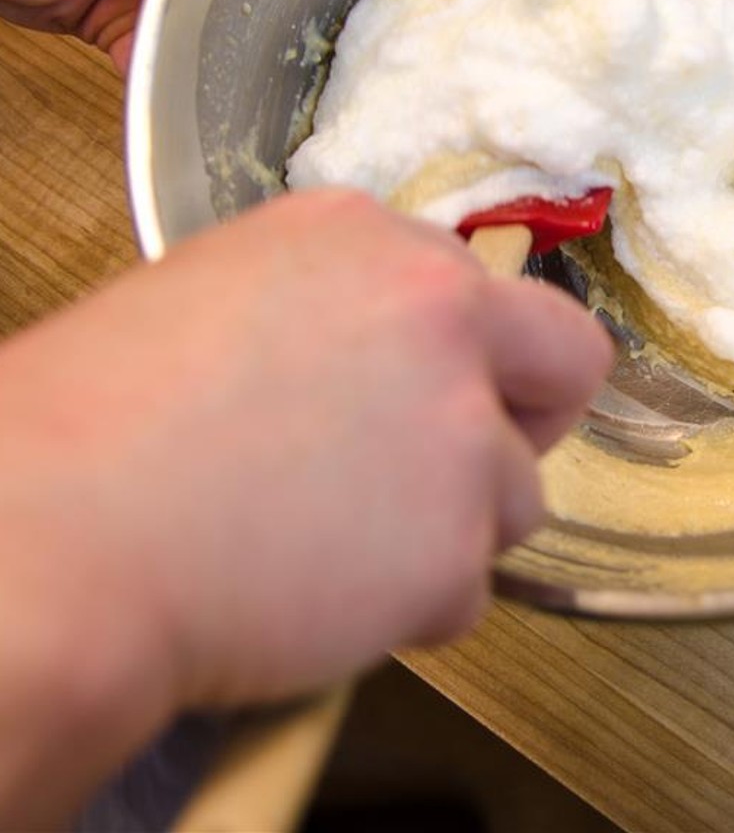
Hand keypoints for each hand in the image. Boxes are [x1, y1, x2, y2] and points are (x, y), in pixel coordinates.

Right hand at [0, 191, 611, 824]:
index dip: (477, 356)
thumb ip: (343, 319)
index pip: (494, 293)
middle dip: (527, 422)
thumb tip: (396, 369)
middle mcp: (436, 310)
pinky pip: (468, 592)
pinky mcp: (454, 543)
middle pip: (567, 362)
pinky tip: (318, 597)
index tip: (441, 395)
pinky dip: (411, 609)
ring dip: (452, 531)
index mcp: (369, 239)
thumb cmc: (98, 430)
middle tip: (458, 473)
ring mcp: (459, 427)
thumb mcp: (226, 305)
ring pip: (518, 495)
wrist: (49, 540)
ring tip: (335, 549)